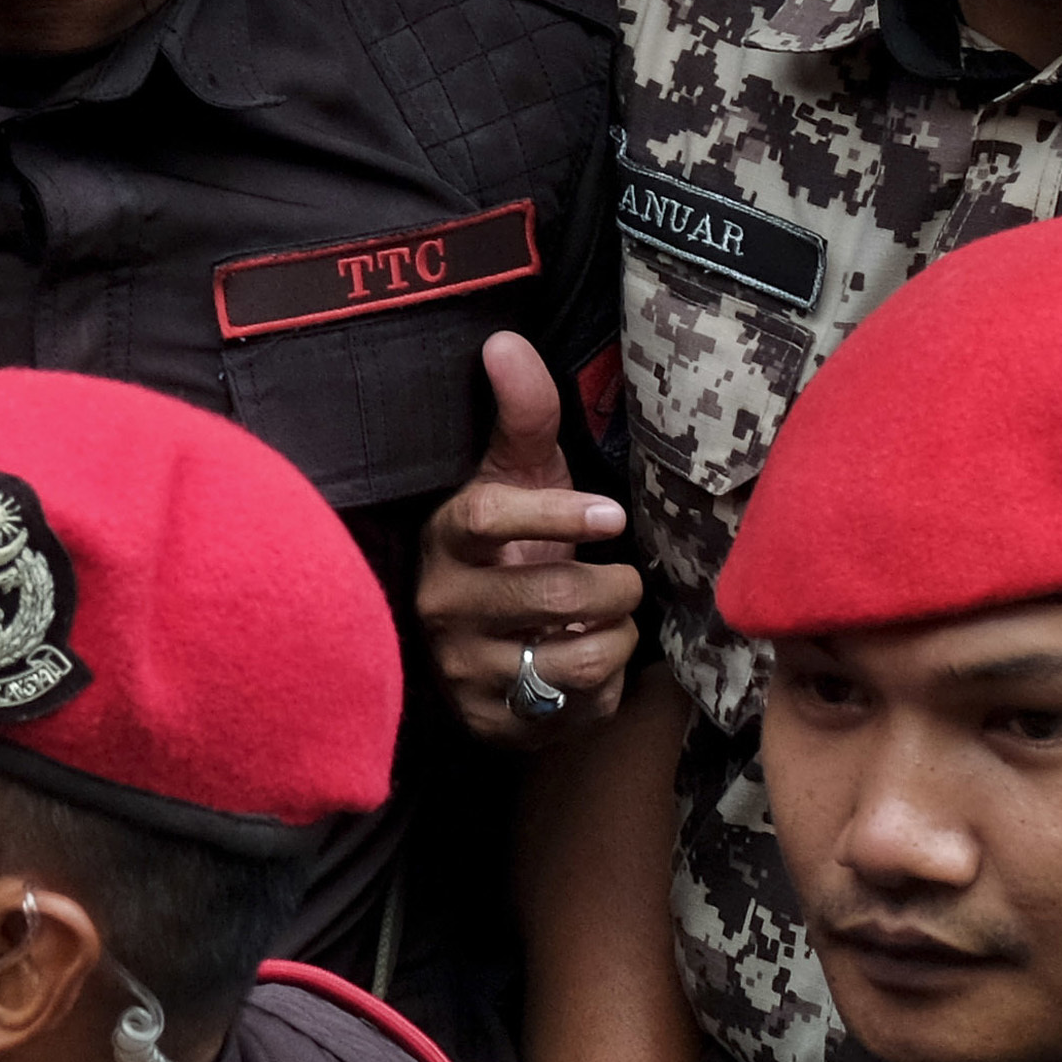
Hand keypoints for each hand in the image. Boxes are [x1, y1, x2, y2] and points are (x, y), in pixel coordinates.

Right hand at [415, 332, 640, 748]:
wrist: (476, 643)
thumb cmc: (508, 544)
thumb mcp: (514, 475)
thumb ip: (520, 413)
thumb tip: (503, 339)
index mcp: (445, 538)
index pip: (490, 519)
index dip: (558, 515)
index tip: (612, 514)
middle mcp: (441, 607)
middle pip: (555, 596)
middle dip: (614, 586)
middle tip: (620, 579)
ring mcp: (462, 670)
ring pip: (580, 656)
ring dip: (615, 636)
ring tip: (602, 622)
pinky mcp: (491, 721)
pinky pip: (581, 707)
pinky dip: (603, 687)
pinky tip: (581, 664)